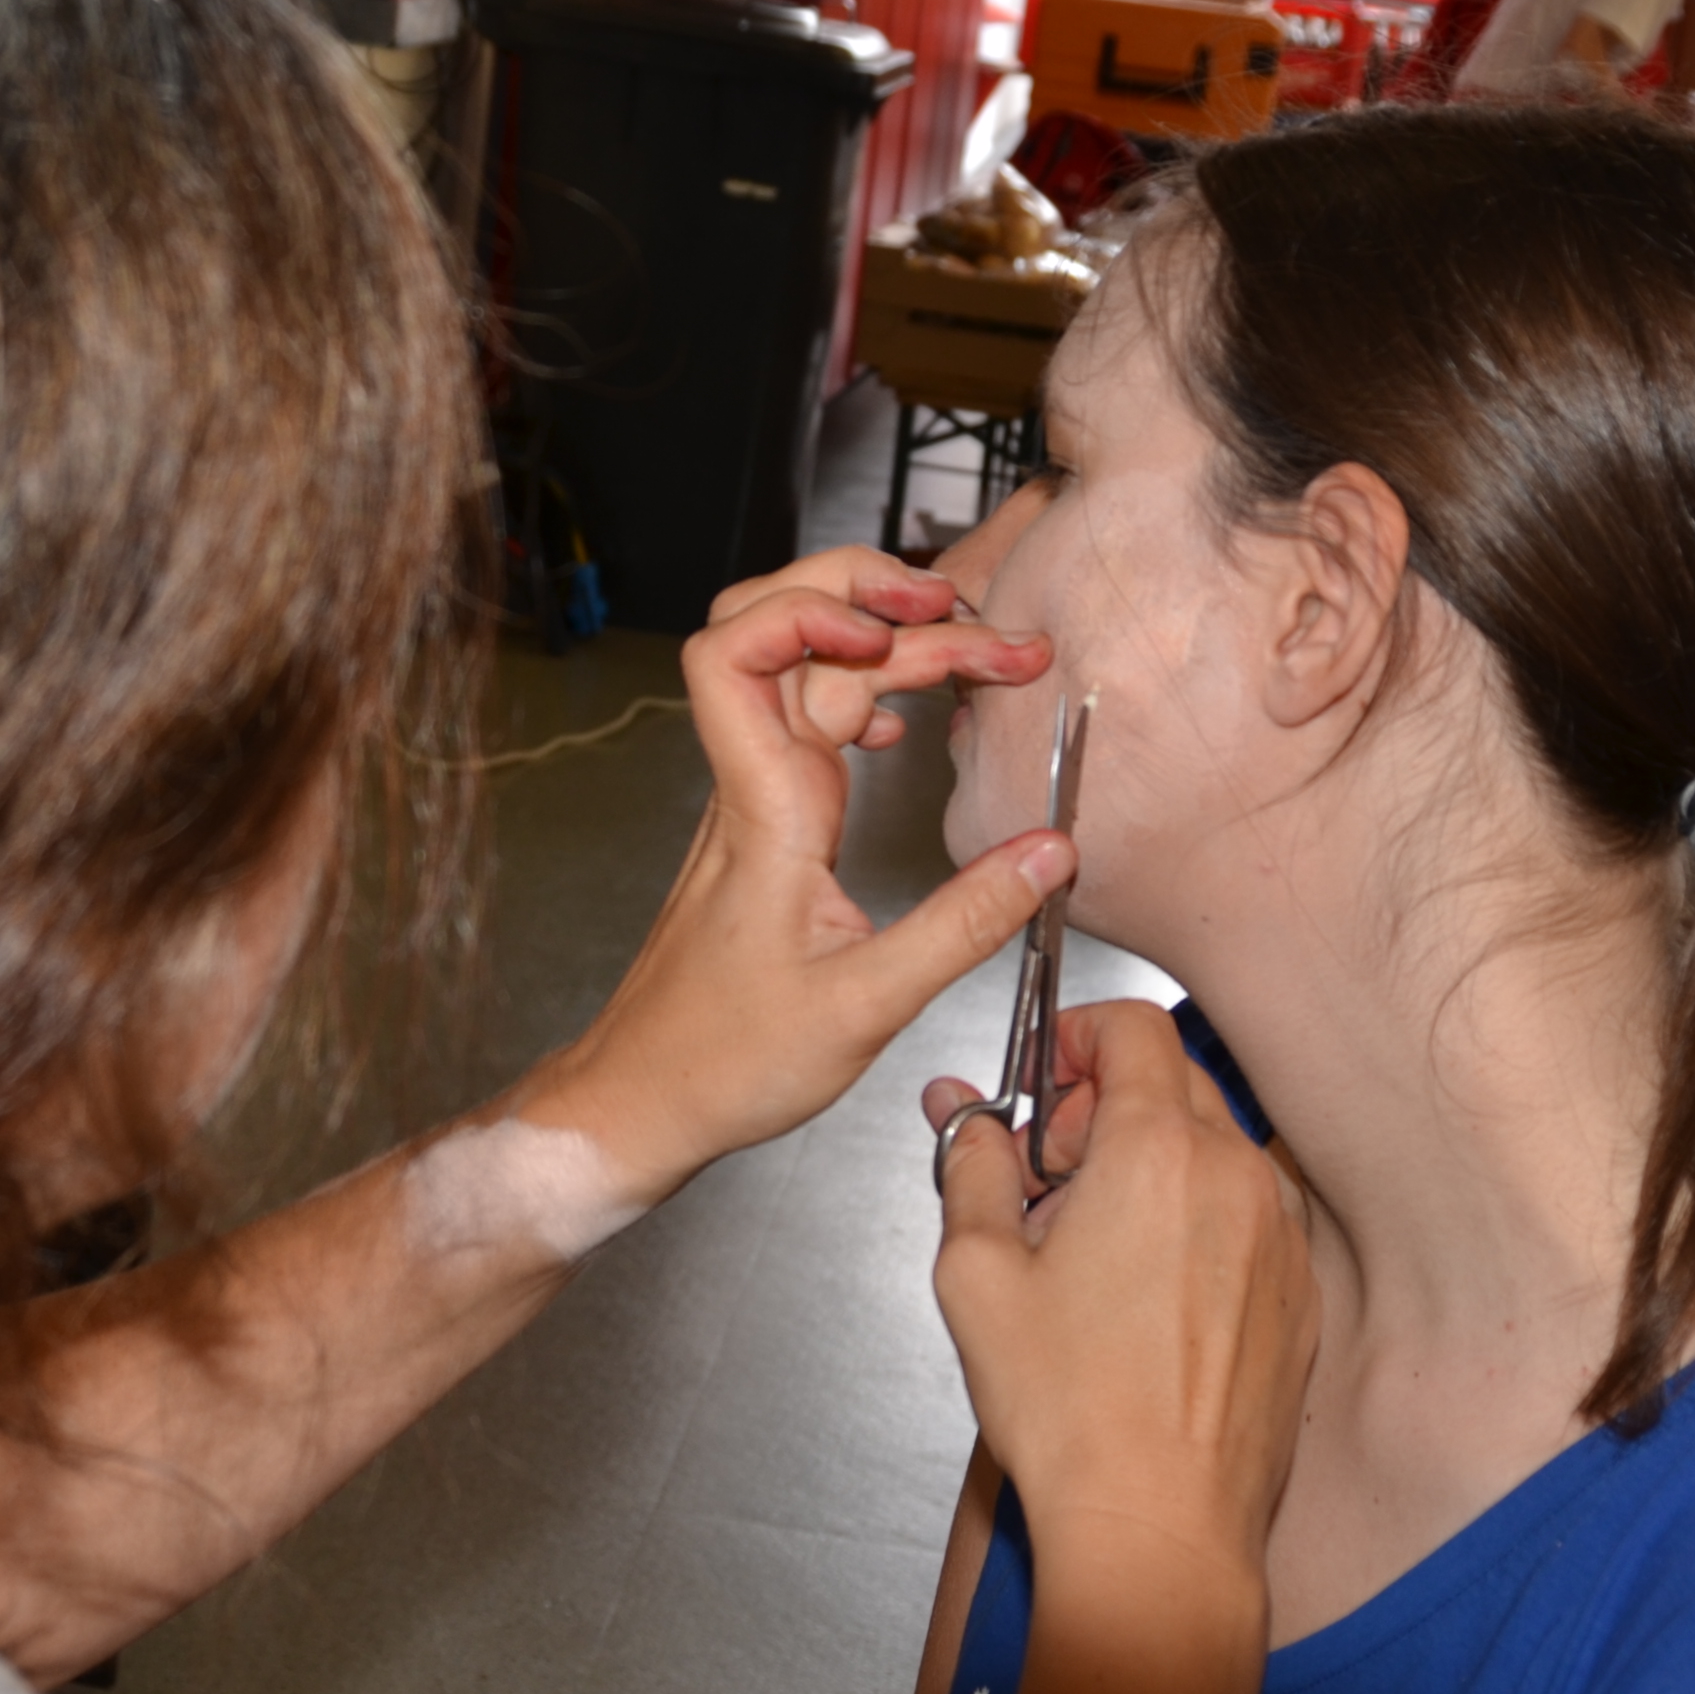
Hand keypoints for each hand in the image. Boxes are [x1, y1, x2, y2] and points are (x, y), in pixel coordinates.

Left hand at [526, 549, 1067, 1209]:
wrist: (644, 1097)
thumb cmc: (725, 1059)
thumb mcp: (867, 1006)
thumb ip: (965, 924)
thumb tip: (1050, 852)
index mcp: (763, 809)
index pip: (733, 653)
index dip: (806, 610)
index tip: (889, 631)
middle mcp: (752, 785)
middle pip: (785, 629)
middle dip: (875, 597)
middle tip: (970, 617)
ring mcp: (758, 796)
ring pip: (810, 672)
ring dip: (885, 643)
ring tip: (972, 651)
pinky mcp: (771, 820)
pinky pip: (812, 721)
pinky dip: (865, 693)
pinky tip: (904, 721)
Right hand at [922, 1005, 1311, 1573]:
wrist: (1159, 1526)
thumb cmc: (1074, 1416)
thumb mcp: (977, 1274)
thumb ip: (970, 1168)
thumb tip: (964, 1118)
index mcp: (1160, 1154)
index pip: (1132, 1025)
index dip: (1074, 1038)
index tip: (1042, 1083)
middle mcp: (1238, 1180)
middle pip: (1174, 1082)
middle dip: (1101, 1108)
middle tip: (1046, 1179)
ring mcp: (1279, 1239)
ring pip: (1213, 1152)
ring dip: (1151, 1168)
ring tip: (1091, 1251)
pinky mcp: (1298, 1294)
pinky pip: (1246, 1219)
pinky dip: (1196, 1226)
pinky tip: (1144, 1298)